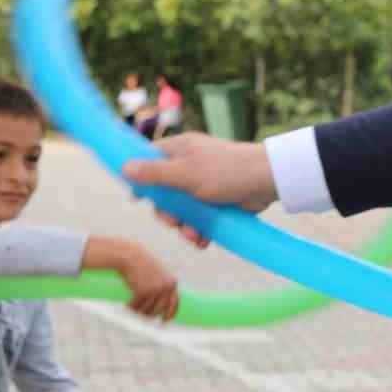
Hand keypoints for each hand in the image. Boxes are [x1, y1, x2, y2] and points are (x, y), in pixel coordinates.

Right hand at [117, 243, 179, 321]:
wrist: (129, 255)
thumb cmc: (142, 262)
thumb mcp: (157, 270)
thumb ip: (164, 282)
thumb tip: (164, 300)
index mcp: (172, 282)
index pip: (174, 303)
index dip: (170, 314)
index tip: (164, 322)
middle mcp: (167, 287)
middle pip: (159, 310)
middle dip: (149, 314)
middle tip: (140, 313)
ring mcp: (156, 289)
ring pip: (147, 310)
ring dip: (138, 311)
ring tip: (131, 306)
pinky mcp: (144, 292)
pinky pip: (137, 306)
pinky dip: (131, 307)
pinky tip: (126, 304)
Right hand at [123, 133, 278, 246]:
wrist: (267, 182)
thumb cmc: (225, 172)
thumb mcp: (184, 174)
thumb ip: (154, 173)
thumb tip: (124, 168)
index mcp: (179, 150)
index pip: (150, 160)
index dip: (141, 179)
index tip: (137, 199)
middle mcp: (190, 165)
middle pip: (164, 192)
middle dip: (167, 213)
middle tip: (173, 223)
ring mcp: (204, 183)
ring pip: (182, 209)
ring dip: (184, 226)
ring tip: (194, 237)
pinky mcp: (217, 200)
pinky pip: (200, 217)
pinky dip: (199, 230)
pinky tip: (203, 241)